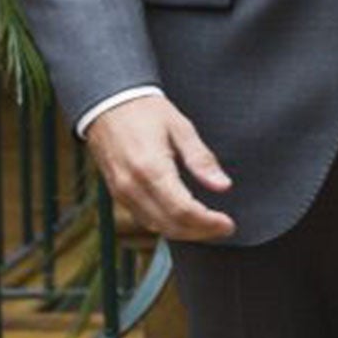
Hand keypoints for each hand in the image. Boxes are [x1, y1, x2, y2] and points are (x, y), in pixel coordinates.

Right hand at [84, 94, 236, 240]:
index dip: (208, 223)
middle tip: (224, 227)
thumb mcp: (181, 128)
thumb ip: (201, 159)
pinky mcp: (118, 194)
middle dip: (200, 232)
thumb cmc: (147, 112)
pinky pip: (144, 219)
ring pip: (156, 227)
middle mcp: (133, 187)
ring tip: (209, 225)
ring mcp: (122, 193)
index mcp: (151, 169)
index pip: (183, 210)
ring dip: (184, 232)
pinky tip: (184, 218)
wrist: (109, 105)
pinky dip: (166, 224)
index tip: (228, 224)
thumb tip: (224, 186)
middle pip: (170, 225)